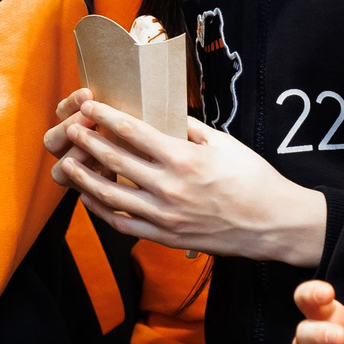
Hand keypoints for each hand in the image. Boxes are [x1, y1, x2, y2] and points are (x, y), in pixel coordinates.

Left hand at [49, 98, 326, 265]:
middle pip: (114, 161)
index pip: (132, 132)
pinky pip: (124, 224)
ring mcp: (165, 216)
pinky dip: (103, 211)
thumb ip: (190, 128)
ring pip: (111, 196)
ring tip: (70, 165)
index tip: (89, 106)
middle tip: (70, 130)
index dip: (105, 117)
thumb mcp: (224, 143)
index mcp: (184, 158)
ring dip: (86, 178)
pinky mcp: (167, 237)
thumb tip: (163, 115)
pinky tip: (91, 199)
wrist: (273, 223)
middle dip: (88, 143)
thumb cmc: (254, 179)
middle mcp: (169, 187)